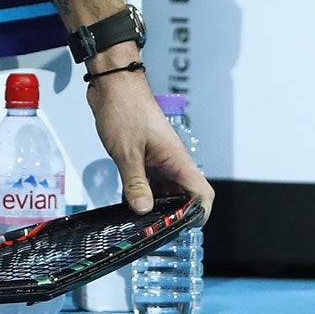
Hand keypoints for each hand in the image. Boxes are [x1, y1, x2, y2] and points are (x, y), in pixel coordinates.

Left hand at [84, 49, 213, 218]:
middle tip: (154, 230)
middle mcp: (172, 161)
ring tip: (139, 221)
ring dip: (154, 204)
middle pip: (183, 196)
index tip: (183, 228)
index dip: (198, 214)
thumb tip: (143, 210)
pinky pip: (148, 180)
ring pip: (164, 190)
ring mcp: (158, 158)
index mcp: (177, 160)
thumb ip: (135, 182)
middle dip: (172, 214)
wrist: (112, 83)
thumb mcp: (127, 152)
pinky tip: (127, 203)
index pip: (202, 194)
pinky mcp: (143, 155)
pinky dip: (141, 192)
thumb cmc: (125, 109)